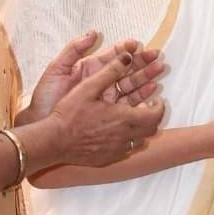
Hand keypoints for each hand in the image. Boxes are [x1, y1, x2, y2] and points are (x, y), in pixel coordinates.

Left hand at [24, 33, 165, 124]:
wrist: (43, 127)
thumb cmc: (46, 98)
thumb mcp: (56, 69)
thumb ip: (74, 49)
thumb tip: (93, 33)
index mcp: (90, 69)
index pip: (113, 56)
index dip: (126, 49)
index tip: (137, 45)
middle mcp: (101, 82)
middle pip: (126, 69)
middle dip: (142, 61)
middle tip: (156, 55)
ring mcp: (106, 97)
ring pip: (131, 84)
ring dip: (146, 76)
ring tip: (159, 69)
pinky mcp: (109, 113)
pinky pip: (129, 103)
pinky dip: (142, 96)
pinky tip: (151, 89)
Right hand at [49, 55, 165, 166]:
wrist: (54, 142)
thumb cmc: (70, 114)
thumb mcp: (89, 86)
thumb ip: (111, 70)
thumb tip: (128, 56)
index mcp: (124, 118)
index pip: (155, 114)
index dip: (159, 106)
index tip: (156, 98)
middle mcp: (125, 137)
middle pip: (152, 129)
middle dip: (153, 116)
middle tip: (148, 106)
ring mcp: (117, 150)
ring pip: (140, 141)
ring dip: (141, 128)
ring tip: (133, 118)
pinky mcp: (108, 158)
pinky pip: (126, 150)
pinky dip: (128, 140)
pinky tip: (117, 132)